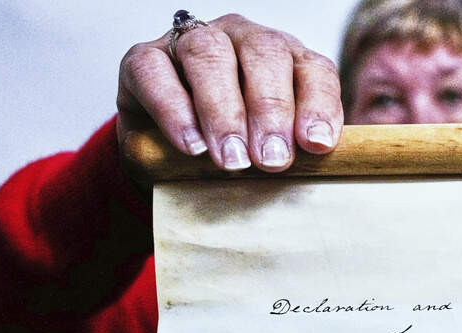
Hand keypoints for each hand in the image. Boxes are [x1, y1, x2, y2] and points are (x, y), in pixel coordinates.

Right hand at [117, 13, 343, 172]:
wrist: (166, 163)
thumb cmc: (232, 154)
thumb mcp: (268, 154)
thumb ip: (293, 152)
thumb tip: (315, 163)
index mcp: (287, 60)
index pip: (313, 69)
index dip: (318, 105)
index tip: (317, 145)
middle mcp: (242, 39)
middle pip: (265, 54)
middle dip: (271, 110)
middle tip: (272, 160)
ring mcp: (191, 44)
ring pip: (209, 55)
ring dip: (224, 111)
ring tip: (232, 160)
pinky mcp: (143, 59)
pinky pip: (155, 72)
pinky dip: (174, 110)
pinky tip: (191, 146)